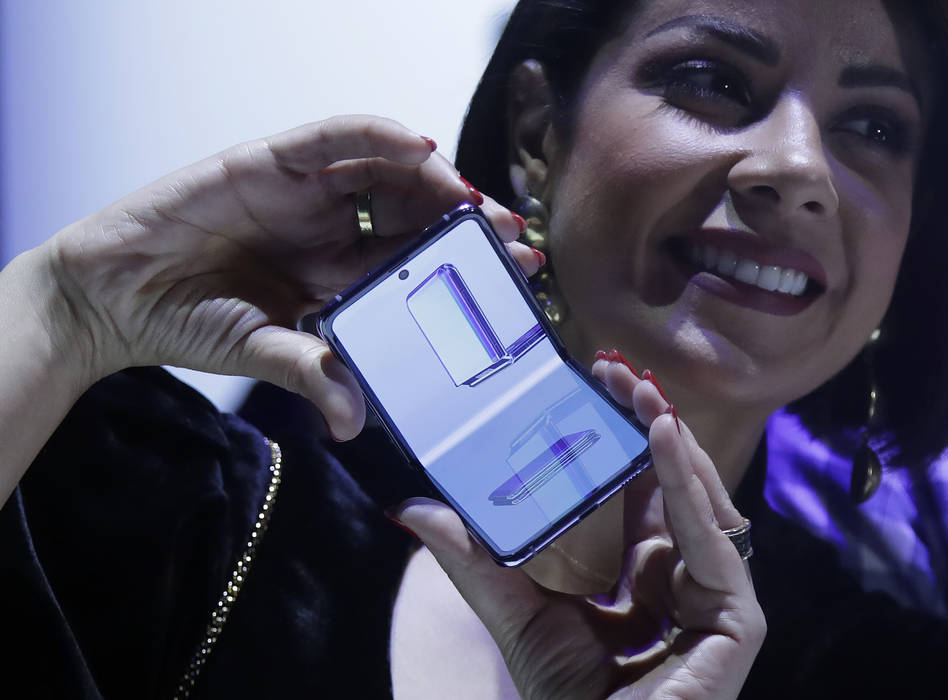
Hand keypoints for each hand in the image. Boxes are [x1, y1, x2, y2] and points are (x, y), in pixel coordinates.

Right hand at [39, 115, 531, 437]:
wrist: (111, 295)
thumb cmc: (187, 325)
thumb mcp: (262, 351)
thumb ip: (312, 374)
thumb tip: (353, 424)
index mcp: (340, 275)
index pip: (419, 261)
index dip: (466, 262)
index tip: (516, 270)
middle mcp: (332, 229)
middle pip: (416, 211)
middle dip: (466, 220)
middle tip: (512, 235)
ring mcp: (305, 193)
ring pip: (386, 170)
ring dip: (435, 179)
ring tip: (474, 199)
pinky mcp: (272, 160)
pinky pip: (334, 140)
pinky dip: (377, 136)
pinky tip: (420, 147)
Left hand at [397, 359, 765, 698]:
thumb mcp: (514, 614)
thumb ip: (473, 560)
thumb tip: (411, 509)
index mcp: (644, 570)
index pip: (641, 488)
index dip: (622, 436)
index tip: (594, 384)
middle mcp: (685, 576)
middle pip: (675, 484)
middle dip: (651, 424)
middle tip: (618, 372)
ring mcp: (716, 598)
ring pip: (702, 501)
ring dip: (672, 442)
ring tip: (641, 394)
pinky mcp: (737, 621)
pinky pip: (714, 544)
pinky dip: (689, 489)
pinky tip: (663, 439)